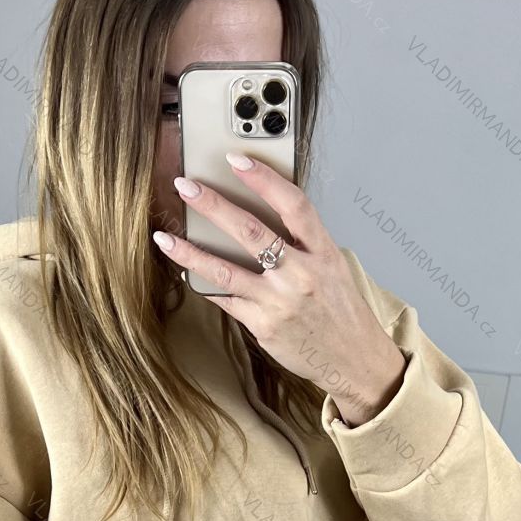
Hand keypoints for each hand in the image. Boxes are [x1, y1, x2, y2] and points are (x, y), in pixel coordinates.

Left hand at [154, 154, 406, 425]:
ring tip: (165, 237)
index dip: (263, 179)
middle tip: (186, 186)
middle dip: (214, 205)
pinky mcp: (263, 326)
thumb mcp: (333, 268)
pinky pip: (227, 299)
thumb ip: (302, 244)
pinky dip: (206, 285)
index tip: (237, 160)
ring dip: (190, 251)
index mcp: (322, 252)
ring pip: (225, 270)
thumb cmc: (342, 311)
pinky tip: (186, 272)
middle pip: (251, 232)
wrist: (354, 360)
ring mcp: (279, 302)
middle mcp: (300, 275)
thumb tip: (260, 219)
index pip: (293, 205)